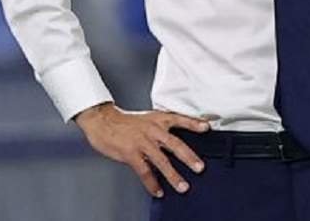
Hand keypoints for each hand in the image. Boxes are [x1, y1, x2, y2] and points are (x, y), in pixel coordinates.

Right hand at [73, 102, 210, 197]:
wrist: (102, 120)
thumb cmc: (125, 121)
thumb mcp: (147, 118)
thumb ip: (161, 128)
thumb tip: (174, 142)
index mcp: (157, 119)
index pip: (179, 119)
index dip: (193, 123)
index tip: (206, 127)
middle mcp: (152, 130)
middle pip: (175, 144)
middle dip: (189, 157)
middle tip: (200, 167)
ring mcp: (142, 142)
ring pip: (161, 160)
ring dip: (173, 175)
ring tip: (183, 186)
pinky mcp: (131, 153)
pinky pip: (144, 171)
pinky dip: (152, 183)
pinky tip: (158, 190)